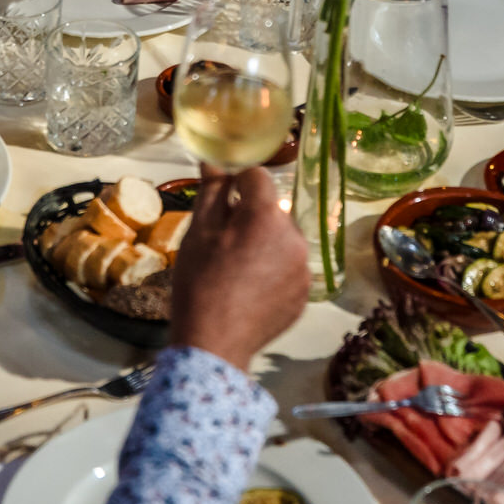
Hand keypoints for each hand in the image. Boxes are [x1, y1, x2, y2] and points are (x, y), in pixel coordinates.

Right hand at [169, 167, 307, 370]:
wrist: (214, 343)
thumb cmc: (199, 282)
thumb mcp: (198, 232)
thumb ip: (212, 190)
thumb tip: (214, 161)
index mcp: (265, 215)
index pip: (257, 176)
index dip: (237, 181)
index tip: (222, 196)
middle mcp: (293, 236)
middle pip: (273, 209)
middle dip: (252, 215)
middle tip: (225, 239)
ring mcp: (303, 267)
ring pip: (282, 238)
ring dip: (265, 242)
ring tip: (238, 267)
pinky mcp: (305, 293)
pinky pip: (289, 267)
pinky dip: (274, 269)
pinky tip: (251, 286)